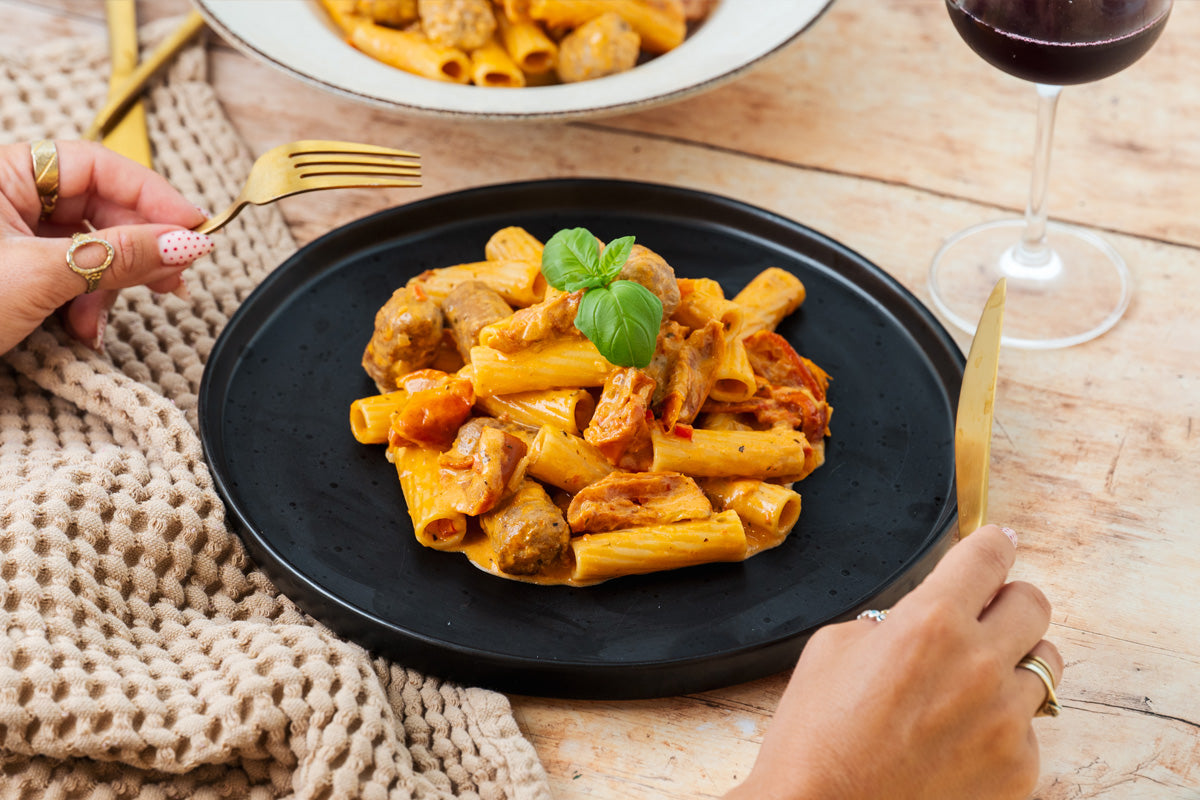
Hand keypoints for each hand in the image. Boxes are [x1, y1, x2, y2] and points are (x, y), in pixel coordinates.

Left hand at [0, 140, 212, 354]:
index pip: (97, 165)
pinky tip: (83, 330)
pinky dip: (87, 304)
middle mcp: (9, 197)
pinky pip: (73, 275)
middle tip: (174, 278)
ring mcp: (13, 235)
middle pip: (100, 208)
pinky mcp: (18, 271)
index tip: (193, 228)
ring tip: (100, 324)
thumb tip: (185, 242)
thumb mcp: (41, 277)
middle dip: (136, 251)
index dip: (151, 196)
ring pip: (91, 247)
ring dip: (108, 289)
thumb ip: (120, 256)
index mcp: (2, 172)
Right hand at [728, 524, 1061, 799]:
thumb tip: (920, 615)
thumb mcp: (833, 648)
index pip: (988, 556)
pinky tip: (959, 737)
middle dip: (1007, 601)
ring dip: (1010, 663)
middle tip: (981, 616)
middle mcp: (979, 665)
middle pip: (1033, 604)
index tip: (999, 543)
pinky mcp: (1018, 769)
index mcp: (930, 624)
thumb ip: (891, 618)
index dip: (994, 543)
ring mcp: (1006, 721)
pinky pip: (1029, 727)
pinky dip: (1001, 724)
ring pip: (1044, 666)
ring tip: (969, 684)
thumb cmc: (816, 738)